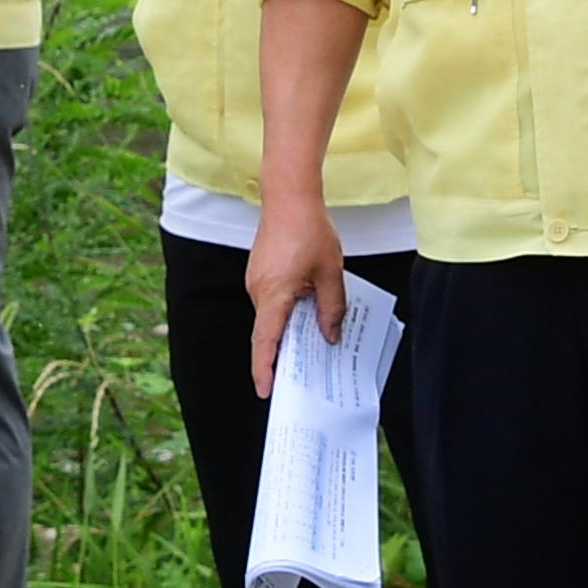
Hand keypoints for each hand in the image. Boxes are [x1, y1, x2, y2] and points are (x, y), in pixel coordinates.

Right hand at [245, 191, 343, 399]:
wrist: (289, 197)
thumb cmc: (309, 229)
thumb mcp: (330, 272)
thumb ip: (331, 307)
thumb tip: (330, 335)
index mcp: (273, 293)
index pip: (265, 341)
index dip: (265, 368)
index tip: (266, 391)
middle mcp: (257, 290)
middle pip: (267, 332)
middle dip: (281, 355)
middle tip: (301, 377)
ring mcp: (255, 281)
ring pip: (269, 317)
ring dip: (286, 332)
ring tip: (310, 346)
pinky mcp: (259, 274)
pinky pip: (269, 302)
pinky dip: (284, 314)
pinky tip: (305, 315)